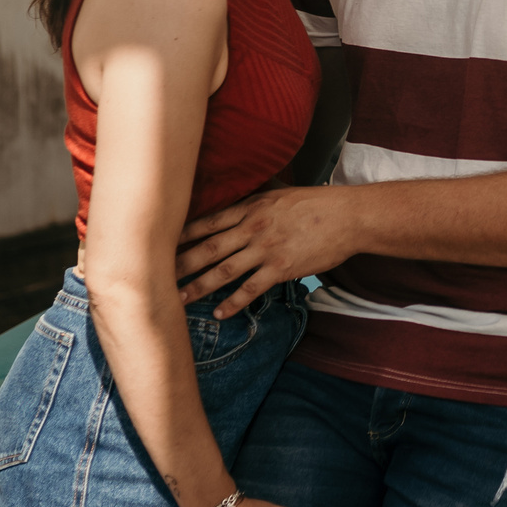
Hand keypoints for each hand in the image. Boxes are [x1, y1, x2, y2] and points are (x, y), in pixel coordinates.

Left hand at [177, 187, 356, 316]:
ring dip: (199, 286)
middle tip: (156, 277)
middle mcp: (254, 228)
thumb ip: (257, 201)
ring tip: (179, 300)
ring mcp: (267, 249)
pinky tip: (219, 312)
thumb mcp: (283, 193)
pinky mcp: (282, 268)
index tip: (160, 244)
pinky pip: (251, 289)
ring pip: (224, 270)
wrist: (350, 216)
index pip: (208, 222)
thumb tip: (238, 201)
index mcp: (252, 207)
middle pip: (208, 248)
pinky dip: (233, 302)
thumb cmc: (318, 204)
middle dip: (180, 264)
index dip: (182, 235)